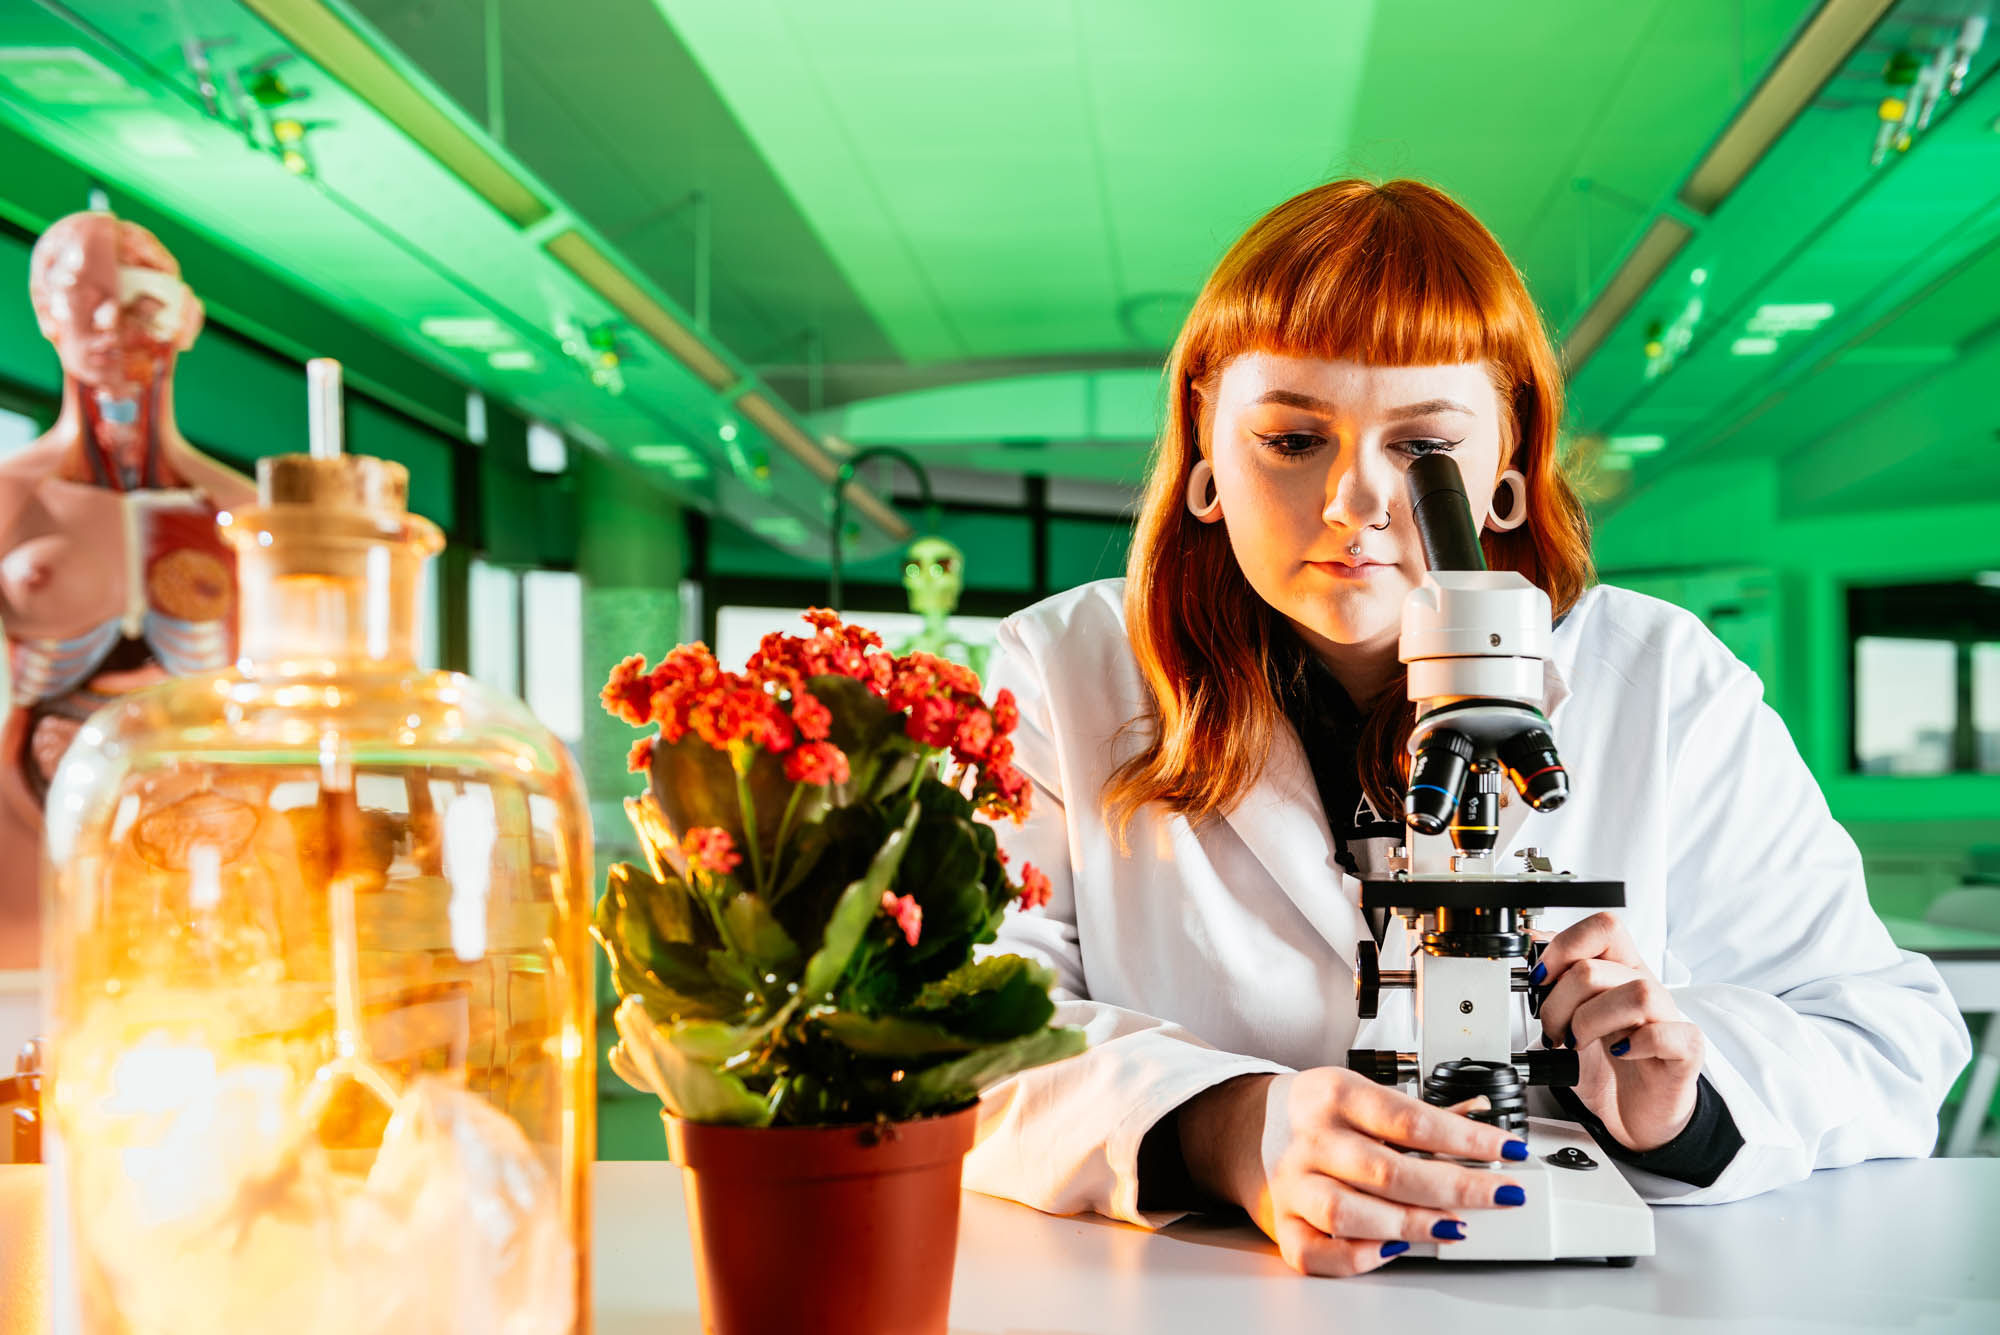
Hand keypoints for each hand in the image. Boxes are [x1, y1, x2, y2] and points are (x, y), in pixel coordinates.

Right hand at [1178, 1067, 1527, 1276]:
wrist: (1247, 1129)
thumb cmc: (1318, 1114)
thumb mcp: (1363, 1094)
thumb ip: (1423, 1113)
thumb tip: (1482, 1114)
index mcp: (1336, 1095)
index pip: (1410, 1121)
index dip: (1467, 1140)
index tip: (1507, 1151)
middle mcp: (1312, 1139)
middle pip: (1389, 1171)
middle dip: (1456, 1188)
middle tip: (1500, 1195)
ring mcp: (1293, 1184)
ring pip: (1351, 1214)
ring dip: (1411, 1224)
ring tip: (1455, 1227)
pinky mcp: (1283, 1223)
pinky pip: (1317, 1252)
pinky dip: (1359, 1257)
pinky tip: (1395, 1247)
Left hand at [1535, 911, 1703, 1151]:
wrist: (1642, 1105)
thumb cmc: (1612, 1056)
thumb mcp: (1578, 1011)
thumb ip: (1559, 978)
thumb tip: (1532, 941)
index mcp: (1620, 970)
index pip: (1603, 928)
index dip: (1564, 946)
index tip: (1539, 977)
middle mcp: (1645, 986)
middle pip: (1598, 968)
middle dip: (1559, 1002)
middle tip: (1554, 1030)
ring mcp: (1668, 1017)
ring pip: (1637, 994)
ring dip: (1590, 1021)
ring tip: (1578, 1043)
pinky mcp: (1685, 1051)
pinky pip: (1666, 1035)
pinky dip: (1636, 1044)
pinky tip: (1619, 1053)